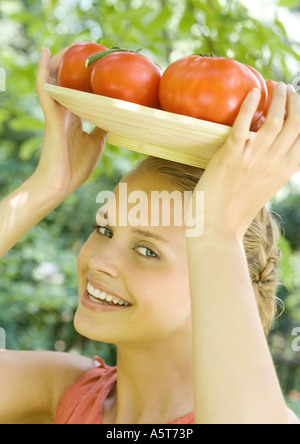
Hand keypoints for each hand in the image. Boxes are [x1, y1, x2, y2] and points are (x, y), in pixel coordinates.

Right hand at [34, 46, 106, 196]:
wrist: (61, 183)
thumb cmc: (77, 167)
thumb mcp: (96, 143)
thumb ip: (102, 127)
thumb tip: (113, 116)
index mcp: (75, 117)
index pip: (81, 91)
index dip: (89, 78)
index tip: (101, 65)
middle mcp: (65, 111)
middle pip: (68, 81)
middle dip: (76, 65)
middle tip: (90, 48)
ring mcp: (57, 112)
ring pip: (56, 80)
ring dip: (61, 61)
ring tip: (72, 44)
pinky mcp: (52, 116)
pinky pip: (46, 90)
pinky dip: (44, 71)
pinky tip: (47, 52)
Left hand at [192, 83, 299, 239]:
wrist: (217, 227)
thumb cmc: (237, 210)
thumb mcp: (265, 188)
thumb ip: (273, 169)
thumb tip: (273, 153)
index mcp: (284, 171)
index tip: (298, 101)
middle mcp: (273, 163)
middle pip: (294, 123)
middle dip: (294, 101)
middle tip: (286, 88)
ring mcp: (253, 159)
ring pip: (274, 120)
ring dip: (277, 98)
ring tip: (274, 86)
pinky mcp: (230, 157)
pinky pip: (243, 125)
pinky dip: (250, 106)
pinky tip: (253, 92)